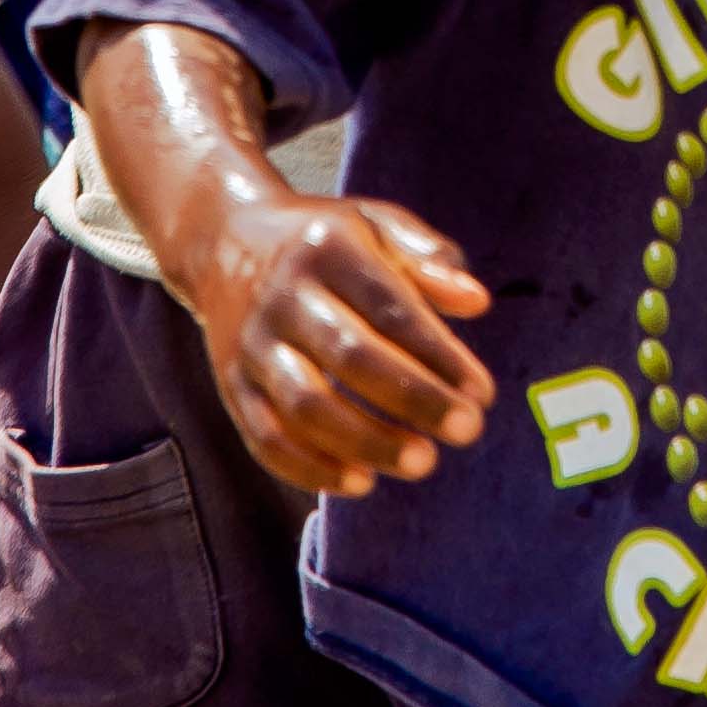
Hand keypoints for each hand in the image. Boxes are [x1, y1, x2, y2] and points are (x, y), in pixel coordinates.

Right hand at [173, 187, 495, 497]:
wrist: (224, 244)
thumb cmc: (325, 240)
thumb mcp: (376, 224)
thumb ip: (427, 258)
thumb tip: (477, 302)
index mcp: (328, 249)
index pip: (390, 308)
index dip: (439, 354)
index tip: (482, 394)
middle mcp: (283, 296)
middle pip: (349, 356)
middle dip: (414, 398)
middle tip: (467, 431)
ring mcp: (252, 344)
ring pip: (304, 405)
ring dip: (367, 441)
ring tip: (424, 463)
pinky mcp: (231, 386)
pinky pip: (265, 437)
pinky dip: (310, 468)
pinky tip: (362, 482)